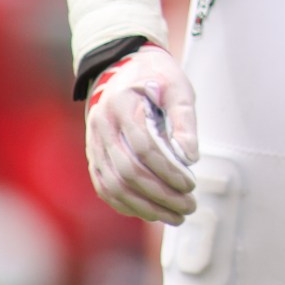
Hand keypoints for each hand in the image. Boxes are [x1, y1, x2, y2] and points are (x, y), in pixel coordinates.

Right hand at [85, 43, 198, 222]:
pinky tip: (151, 213)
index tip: (191, 183)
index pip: (144, 146)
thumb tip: (190, 157)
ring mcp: (93, 143)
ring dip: (145, 207)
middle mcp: (101, 125)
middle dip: (161, 194)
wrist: (121, 68)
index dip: (168, 170)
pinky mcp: (93, 156)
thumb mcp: (177, 87)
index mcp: (122, 103)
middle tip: (189, 205)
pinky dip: (127, 205)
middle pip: (128, 171)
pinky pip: (104, 187)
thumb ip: (185, 120)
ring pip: (114, 185)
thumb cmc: (155, 77)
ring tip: (176, 216)